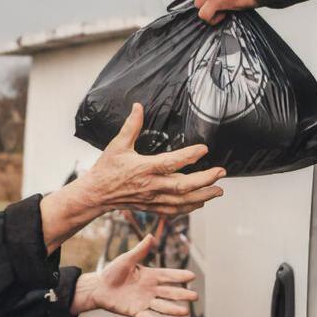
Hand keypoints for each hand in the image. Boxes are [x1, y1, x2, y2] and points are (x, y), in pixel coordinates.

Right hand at [41, 104, 224, 251]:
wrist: (96, 194)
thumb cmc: (106, 169)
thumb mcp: (117, 145)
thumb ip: (131, 126)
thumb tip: (138, 106)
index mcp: (144, 168)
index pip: (170, 163)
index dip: (188, 156)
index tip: (204, 149)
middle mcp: (151, 186)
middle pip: (182, 186)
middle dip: (205, 180)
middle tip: (221, 172)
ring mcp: (152, 199)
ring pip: (182, 201)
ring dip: (203, 196)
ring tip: (219, 191)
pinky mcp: (152, 207)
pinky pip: (174, 210)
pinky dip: (189, 208)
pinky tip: (201, 203)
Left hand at [72, 235, 196, 316]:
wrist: (99, 288)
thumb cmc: (113, 272)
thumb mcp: (126, 259)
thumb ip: (139, 251)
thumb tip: (151, 236)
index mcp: (150, 276)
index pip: (168, 276)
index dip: (179, 276)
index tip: (192, 276)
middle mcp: (150, 290)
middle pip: (169, 293)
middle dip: (182, 295)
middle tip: (195, 297)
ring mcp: (143, 301)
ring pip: (161, 306)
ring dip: (173, 309)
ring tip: (185, 312)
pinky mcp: (134, 312)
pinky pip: (144, 316)